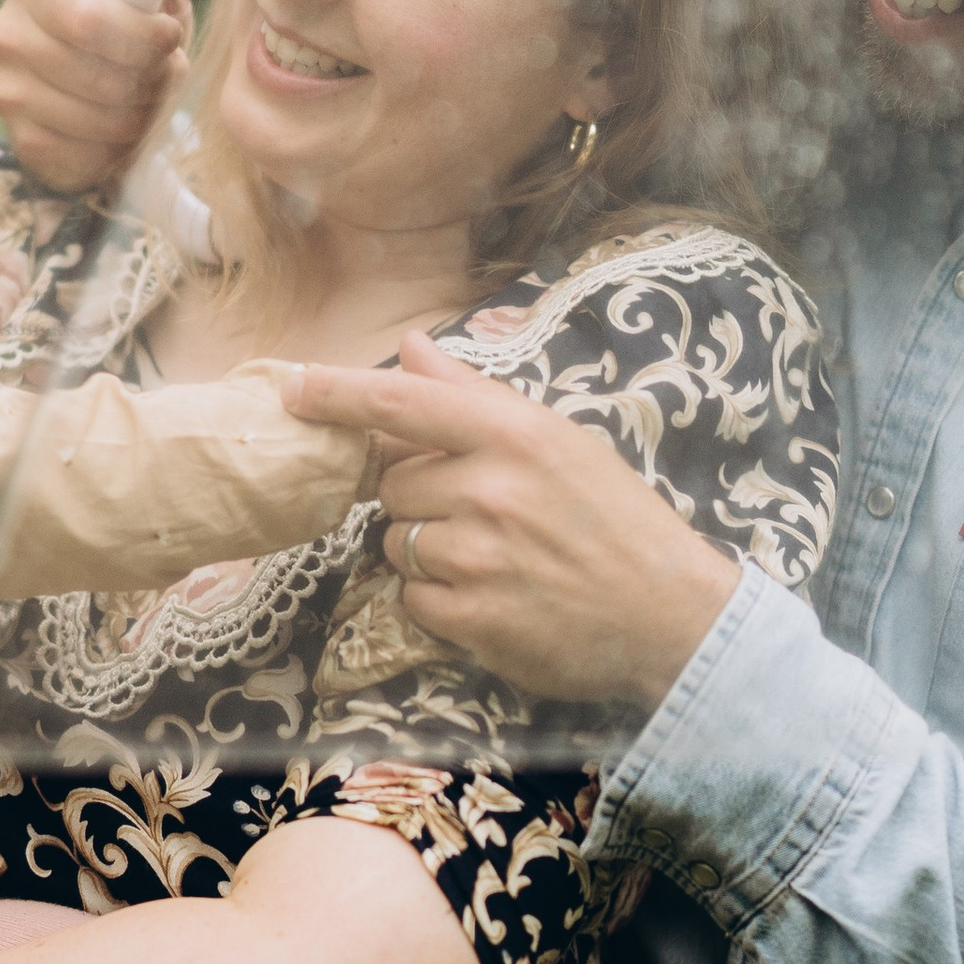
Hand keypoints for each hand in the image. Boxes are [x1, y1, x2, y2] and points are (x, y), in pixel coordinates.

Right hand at [0, 0, 186, 191]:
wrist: (87, 66)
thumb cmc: (123, 19)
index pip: (89, 20)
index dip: (143, 36)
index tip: (172, 38)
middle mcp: (7, 34)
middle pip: (100, 77)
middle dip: (153, 82)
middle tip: (170, 74)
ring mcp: (7, 91)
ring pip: (98, 121)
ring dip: (143, 117)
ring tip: (152, 99)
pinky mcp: (19, 140)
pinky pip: (85, 156)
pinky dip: (119, 149)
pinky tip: (125, 127)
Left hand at [289, 331, 740, 712]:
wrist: (672, 615)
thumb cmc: (615, 519)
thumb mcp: (559, 440)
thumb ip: (476, 396)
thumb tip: (414, 345)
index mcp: (513, 435)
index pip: (403, 402)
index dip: (338, 393)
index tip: (291, 386)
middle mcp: (490, 490)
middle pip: (392, 484)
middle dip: (420, 498)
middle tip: (484, 513)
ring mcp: (479, 557)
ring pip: (397, 543)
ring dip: (427, 552)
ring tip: (493, 558)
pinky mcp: (472, 618)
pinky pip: (411, 598)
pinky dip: (437, 601)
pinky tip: (492, 596)